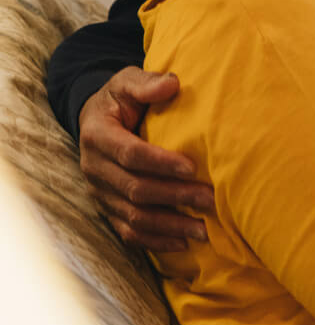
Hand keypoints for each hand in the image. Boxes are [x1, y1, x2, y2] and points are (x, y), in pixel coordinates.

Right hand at [78, 67, 212, 251]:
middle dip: (174, 196)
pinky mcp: (107, 209)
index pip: (130, 154)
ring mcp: (99, 193)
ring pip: (132, 216)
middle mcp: (94, 168)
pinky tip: (183, 243)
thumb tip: (172, 84)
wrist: (99, 118)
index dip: (160, 163)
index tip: (193, 167)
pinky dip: (155, 240)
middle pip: (135, 189)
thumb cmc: (122, 98)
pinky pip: (128, 232)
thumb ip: (147, 83)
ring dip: (169, 225)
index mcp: (97, 135)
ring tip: (204, 230)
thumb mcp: (128, 81)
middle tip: (210, 200)